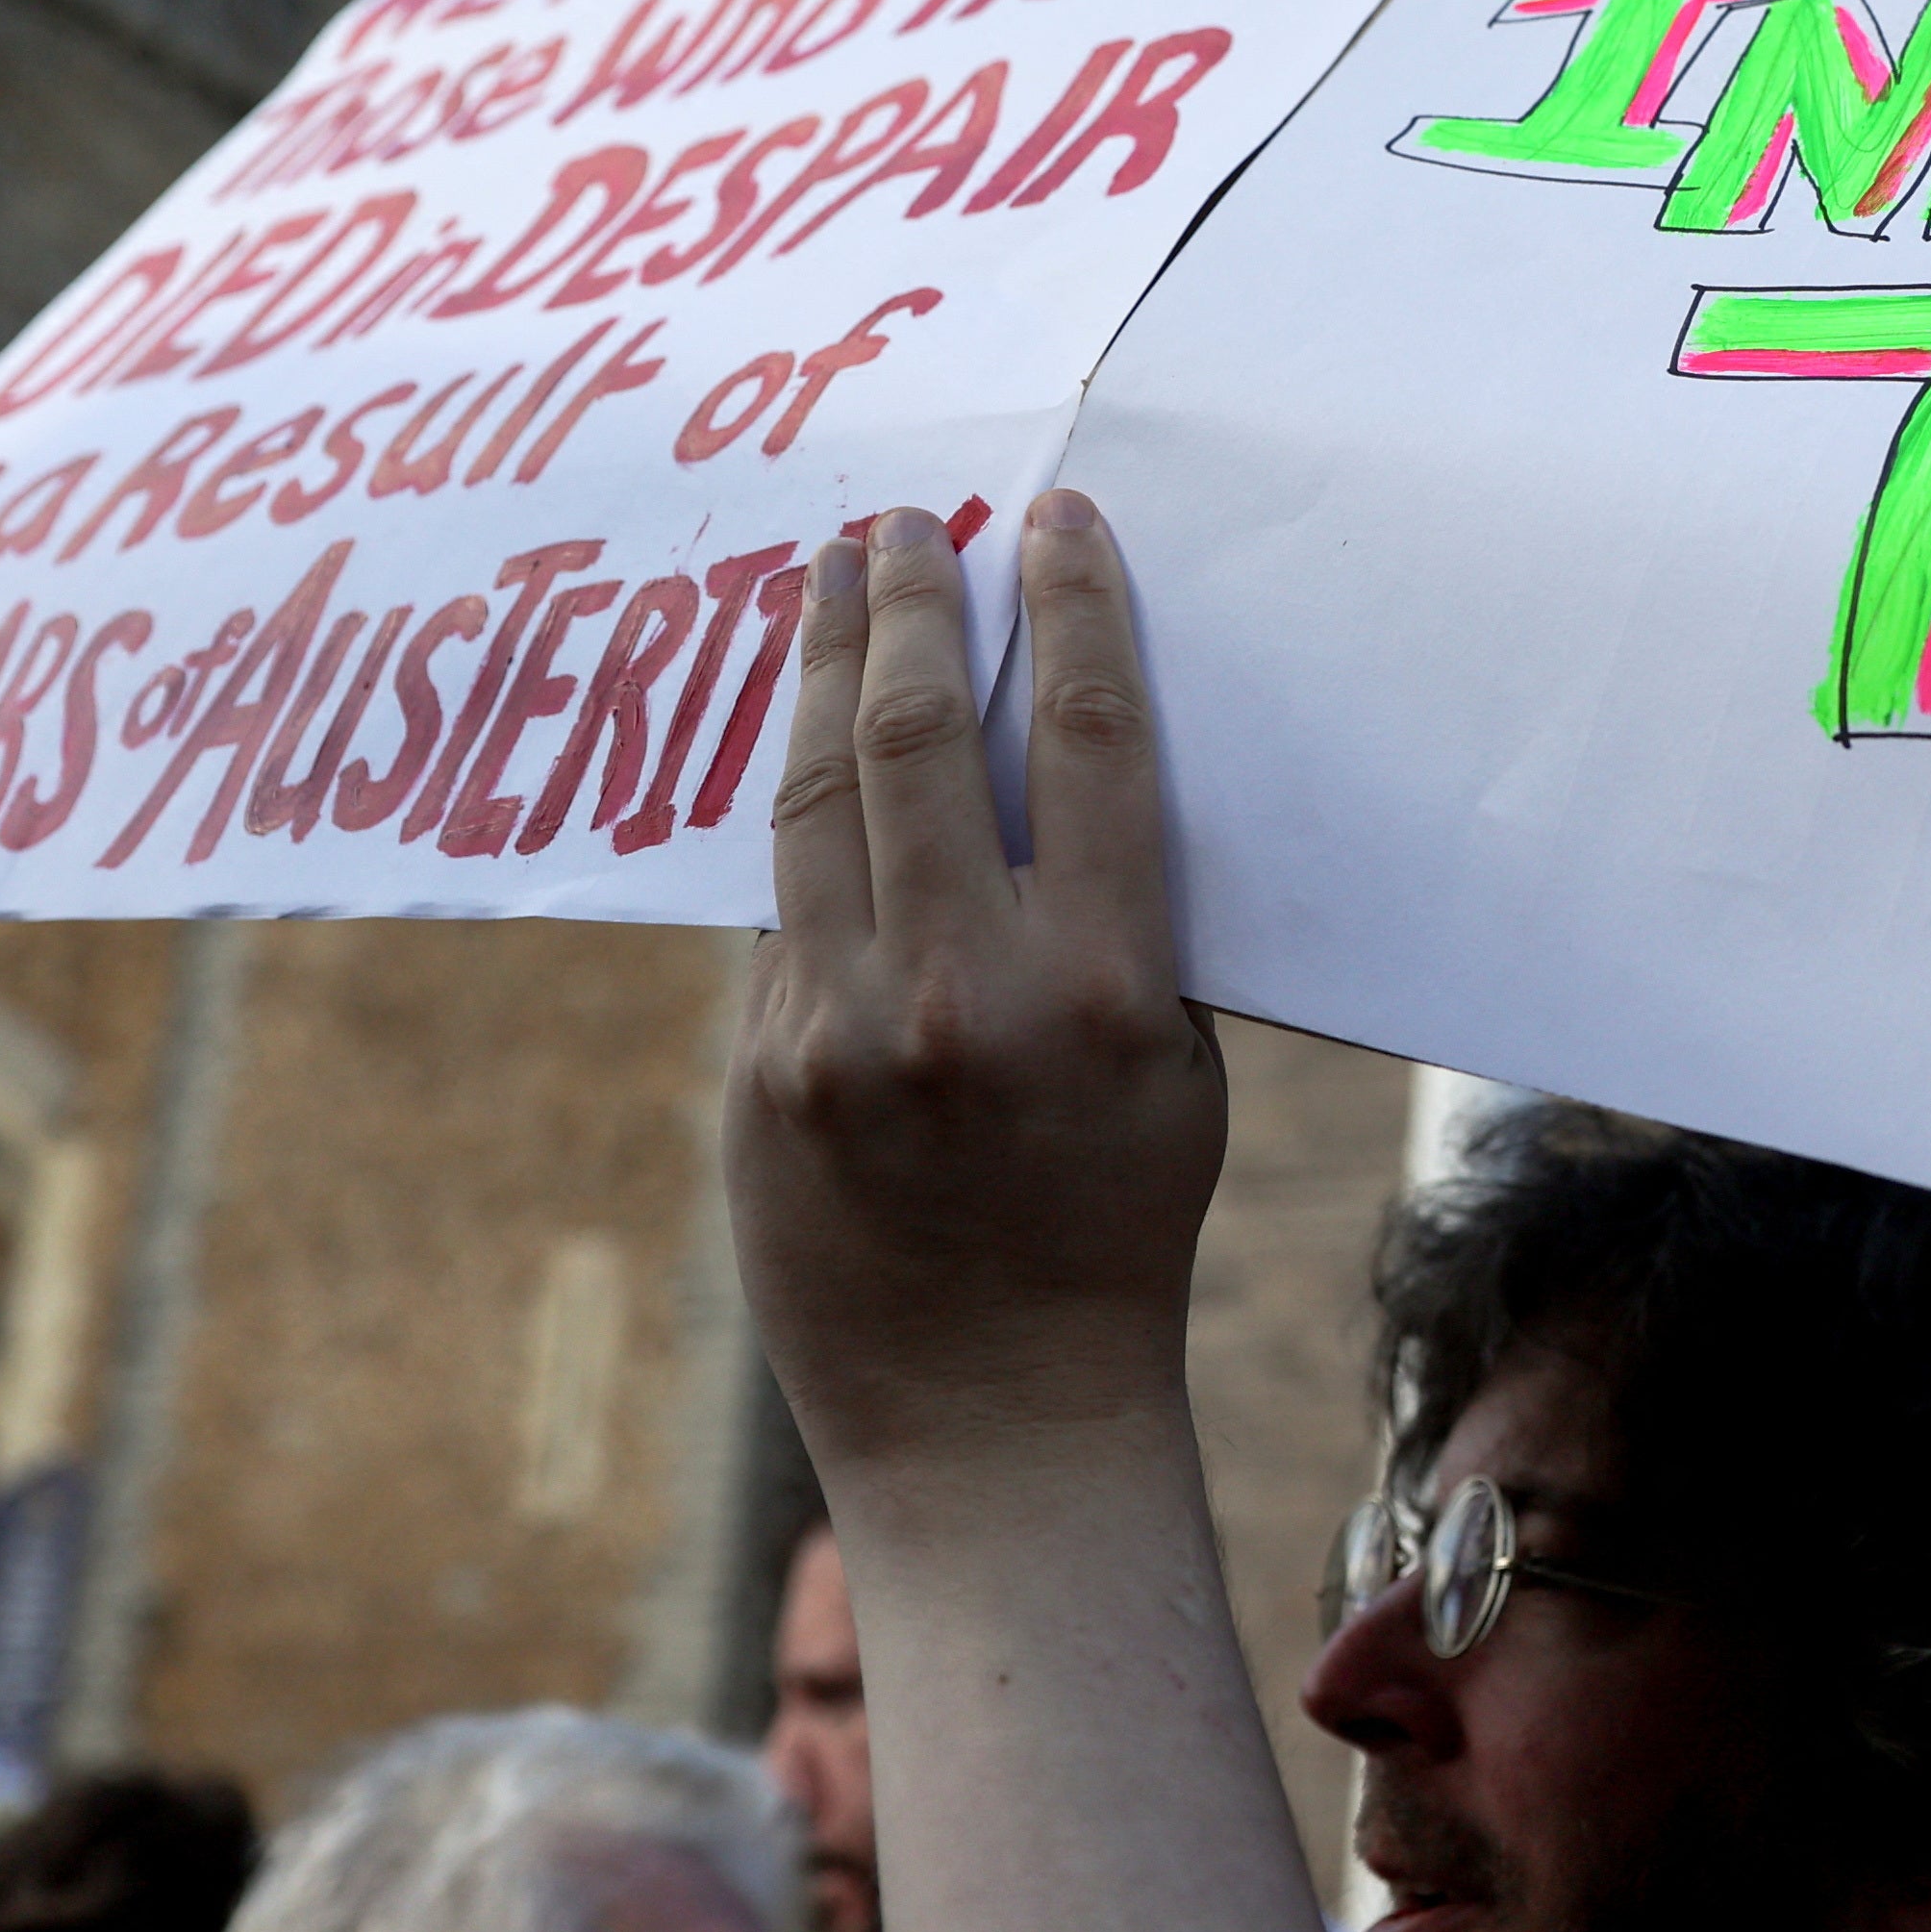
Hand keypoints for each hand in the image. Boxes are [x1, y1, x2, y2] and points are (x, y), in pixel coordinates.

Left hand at [727, 495, 1229, 1486]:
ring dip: (825, 671)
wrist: (993, 1413)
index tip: (1054, 518)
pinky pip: (779, 909)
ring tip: (830, 582)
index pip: (1085, 741)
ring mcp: (837, 1034)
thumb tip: (1042, 758)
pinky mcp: (758, 1073)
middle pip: (920, 740)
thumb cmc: (1114, 1228)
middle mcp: (959, 994)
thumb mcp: (1172, 1068)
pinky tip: (804, 743)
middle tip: (904, 524)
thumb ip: (1109, 922)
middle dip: (912, 608)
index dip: (1071, 609)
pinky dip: (798, 812)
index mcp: (1101, 986)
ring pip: (816, 799)